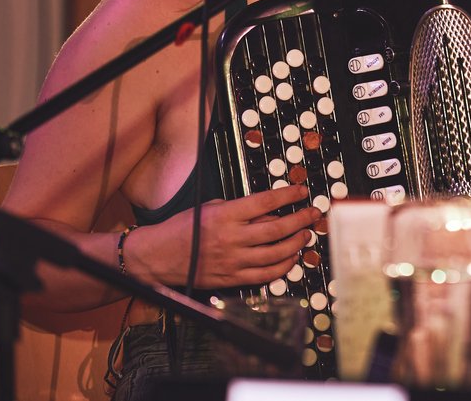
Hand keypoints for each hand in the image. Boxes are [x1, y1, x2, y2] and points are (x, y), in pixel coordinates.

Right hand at [127, 183, 320, 287]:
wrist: (156, 257)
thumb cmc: (181, 229)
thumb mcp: (210, 208)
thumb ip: (239, 209)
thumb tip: (270, 211)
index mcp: (224, 216)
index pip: (265, 202)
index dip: (288, 196)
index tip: (302, 192)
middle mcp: (230, 238)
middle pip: (276, 228)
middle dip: (300, 219)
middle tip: (313, 214)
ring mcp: (232, 261)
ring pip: (275, 253)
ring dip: (296, 243)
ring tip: (305, 235)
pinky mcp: (231, 278)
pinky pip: (265, 275)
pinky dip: (283, 267)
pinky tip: (291, 258)